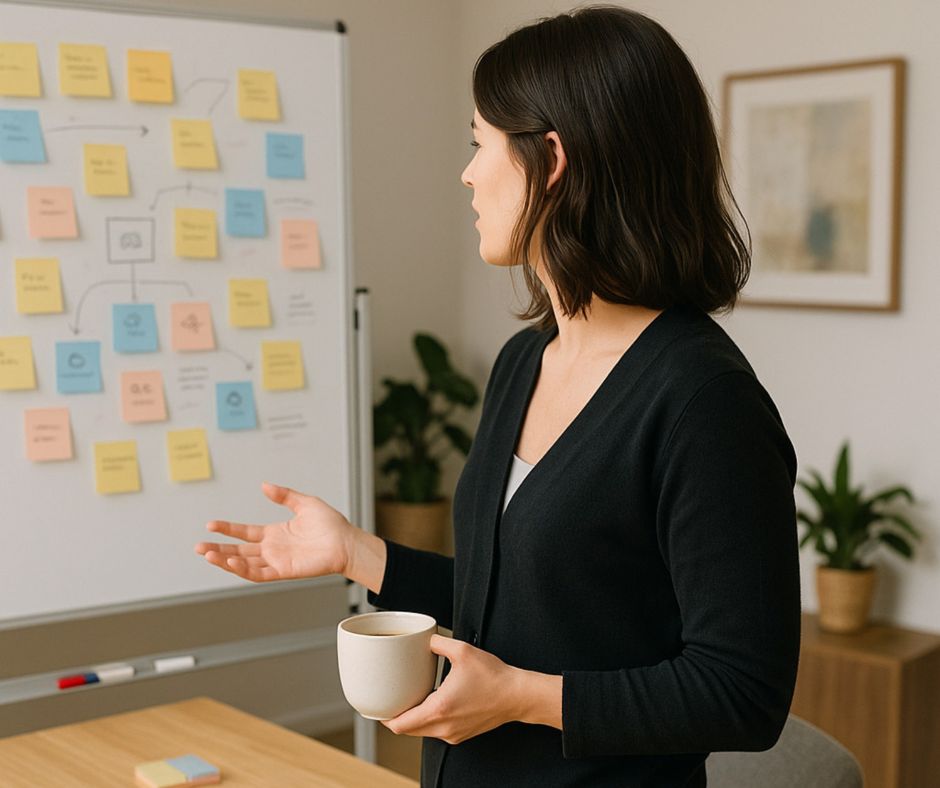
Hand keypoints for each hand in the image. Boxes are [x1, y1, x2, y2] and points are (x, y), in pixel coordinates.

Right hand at [194, 482, 354, 581]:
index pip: (244, 532)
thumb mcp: (305, 503)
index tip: (210, 524)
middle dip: (218, 549)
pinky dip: (243, 570)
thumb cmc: (331, 524)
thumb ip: (284, 495)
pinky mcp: (283, 572)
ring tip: (207, 554)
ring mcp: (276, 562)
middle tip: (198, 547)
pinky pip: (259, 574)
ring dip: (225, 560)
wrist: (346, 542)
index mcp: (275, 534)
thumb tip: (264, 485)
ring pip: (244, 564)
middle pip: (239, 551)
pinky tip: (230, 562)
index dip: (227, 529)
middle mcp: (273, 549)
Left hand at [381, 634, 524, 744]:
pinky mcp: (461, 734)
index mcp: (439, 709)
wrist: (517, 696)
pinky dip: (429, 720)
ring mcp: (453, 734)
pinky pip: (437, 731)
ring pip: (422, 732)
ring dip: (413, 719)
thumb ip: (439, 643)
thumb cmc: (494, 677)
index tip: (378, 708)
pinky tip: (433, 703)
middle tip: (391, 701)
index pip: (400, 725)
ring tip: (411, 700)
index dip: (384, 718)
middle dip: (396, 717)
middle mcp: (444, 727)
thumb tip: (427, 639)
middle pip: (407, 730)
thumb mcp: (463, 651)